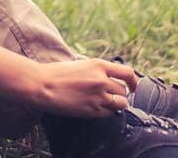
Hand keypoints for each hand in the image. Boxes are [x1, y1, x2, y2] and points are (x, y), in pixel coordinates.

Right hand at [25, 57, 139, 117]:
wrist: (43, 85)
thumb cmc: (57, 73)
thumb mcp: (81, 64)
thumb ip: (97, 70)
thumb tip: (110, 78)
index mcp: (98, 65)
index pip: (127, 72)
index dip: (134, 81)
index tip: (133, 85)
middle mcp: (101, 80)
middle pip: (123, 90)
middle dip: (118, 93)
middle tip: (109, 94)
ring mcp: (98, 96)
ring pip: (120, 103)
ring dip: (115, 103)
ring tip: (104, 102)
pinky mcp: (92, 110)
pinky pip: (109, 113)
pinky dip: (106, 111)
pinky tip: (96, 107)